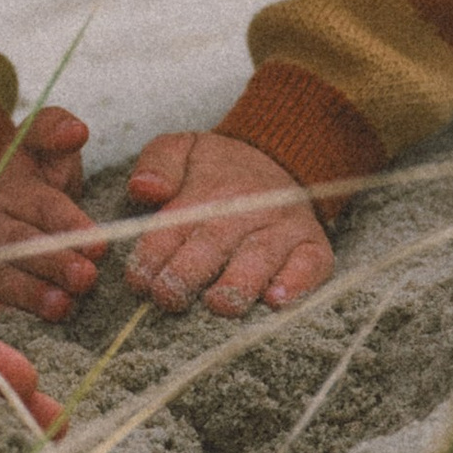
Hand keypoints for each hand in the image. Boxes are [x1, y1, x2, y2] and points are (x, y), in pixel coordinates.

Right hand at [0, 108, 104, 320]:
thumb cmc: (31, 182)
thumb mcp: (41, 146)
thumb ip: (56, 129)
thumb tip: (76, 130)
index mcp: (8, 187)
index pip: (42, 205)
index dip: (69, 223)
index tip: (100, 243)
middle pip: (18, 245)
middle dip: (52, 263)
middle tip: (86, 278)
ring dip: (28, 294)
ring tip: (61, 307)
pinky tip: (12, 330)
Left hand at [121, 129, 333, 317]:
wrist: (280, 158)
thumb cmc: (220, 168)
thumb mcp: (183, 148)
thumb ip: (158, 163)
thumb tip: (145, 189)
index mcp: (208, 191)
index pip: (174, 227)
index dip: (152, 256)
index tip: (138, 281)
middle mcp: (247, 209)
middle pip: (213, 245)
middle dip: (186, 275)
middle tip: (168, 298)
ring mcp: (282, 229)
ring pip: (259, 260)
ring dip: (237, 285)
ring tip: (219, 304)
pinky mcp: (313, 246)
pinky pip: (310, 266)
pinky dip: (296, 284)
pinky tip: (275, 300)